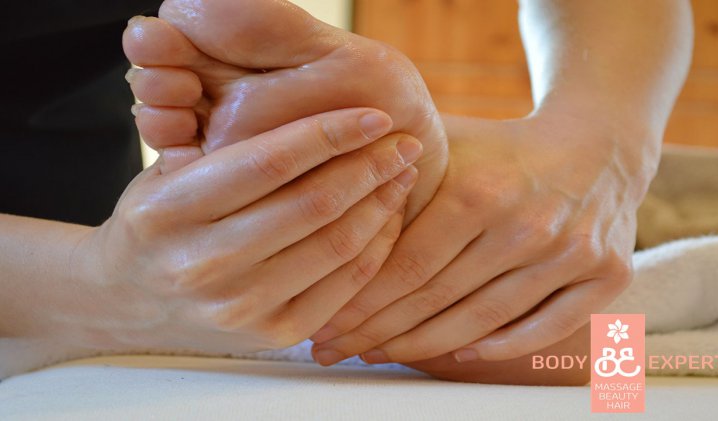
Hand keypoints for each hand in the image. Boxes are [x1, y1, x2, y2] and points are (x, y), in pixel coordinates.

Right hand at [64, 108, 422, 353]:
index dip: (332, 133)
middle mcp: (203, 264)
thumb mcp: (169, 172)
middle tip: (404, 143)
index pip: (270, 161)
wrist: (130, 299)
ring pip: (337, 245)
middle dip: (371, 167)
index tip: (375, 115)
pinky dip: (375, 247)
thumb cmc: (159, 222)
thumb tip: (325, 113)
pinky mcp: (271, 334)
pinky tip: (386, 216)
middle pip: (314, 205)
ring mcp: (239, 306)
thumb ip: (229, 146)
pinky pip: (343, 285)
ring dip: (381, 204)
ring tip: (402, 174)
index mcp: (171, 211)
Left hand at [310, 112, 647, 364]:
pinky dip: (500, 347)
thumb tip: (329, 211)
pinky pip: (545, 328)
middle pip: (440, 299)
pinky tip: (460, 354)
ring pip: (484, 321)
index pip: (408, 266)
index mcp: (481, 191)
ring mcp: (573, 253)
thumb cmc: (503, 146)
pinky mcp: (608, 274)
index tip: (326, 325)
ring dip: (426, 346)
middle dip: (378, 332)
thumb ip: (395, 174)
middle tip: (337, 350)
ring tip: (381, 354)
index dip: (361, 303)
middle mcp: (529, 225)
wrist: (596, 142)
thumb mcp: (447, 141)